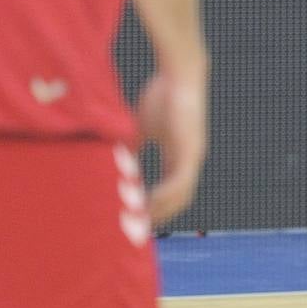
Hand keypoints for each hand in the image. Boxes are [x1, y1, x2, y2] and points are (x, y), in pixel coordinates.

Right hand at [137, 63, 208, 224]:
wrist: (179, 74)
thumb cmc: (162, 95)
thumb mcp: (141, 128)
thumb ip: (132, 148)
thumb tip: (113, 164)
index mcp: (178, 158)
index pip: (169, 192)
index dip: (154, 208)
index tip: (134, 221)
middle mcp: (189, 162)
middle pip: (177, 200)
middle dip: (157, 217)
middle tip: (135, 233)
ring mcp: (193, 157)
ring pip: (180, 196)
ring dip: (159, 212)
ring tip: (138, 225)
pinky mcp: (193, 150)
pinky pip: (180, 181)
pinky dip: (164, 196)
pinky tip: (148, 205)